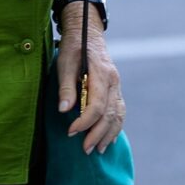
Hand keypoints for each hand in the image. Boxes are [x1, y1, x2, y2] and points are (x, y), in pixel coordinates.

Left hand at [54, 0, 125, 154]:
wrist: (88, 33)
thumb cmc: (73, 48)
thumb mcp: (64, 63)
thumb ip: (66, 86)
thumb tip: (64, 110)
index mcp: (101, 74)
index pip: (97, 105)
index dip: (84, 121)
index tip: (71, 132)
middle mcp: (113, 82)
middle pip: (109, 114)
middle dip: (97, 134)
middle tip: (85, 149)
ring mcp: (117, 86)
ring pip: (118, 115)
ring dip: (108, 134)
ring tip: (97, 150)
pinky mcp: (115, 90)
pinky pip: (119, 111)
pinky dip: (115, 127)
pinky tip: (108, 139)